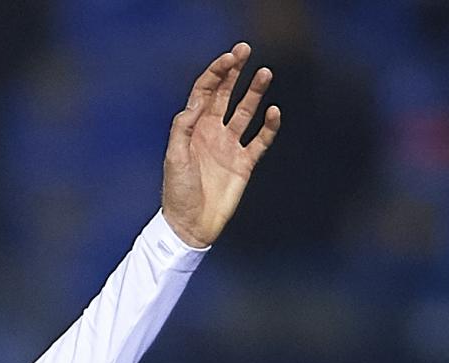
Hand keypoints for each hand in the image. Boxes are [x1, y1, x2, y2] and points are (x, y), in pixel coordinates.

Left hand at [160, 45, 278, 247]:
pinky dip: (268, 126)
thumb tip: (196, 104)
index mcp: (193, 128)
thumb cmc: (178, 192)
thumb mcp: (175, 158)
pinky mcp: (244, 163)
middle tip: (245, 50)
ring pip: (245, 112)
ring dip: (255, 92)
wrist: (191, 226)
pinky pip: (260, 140)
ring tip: (265, 72)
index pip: (205, 92)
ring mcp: (230, 146)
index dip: (216, 73)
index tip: (229, 59)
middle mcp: (212, 132)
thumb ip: (183, 129)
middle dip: (235, 72)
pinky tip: (273, 111)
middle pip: (225, 94)